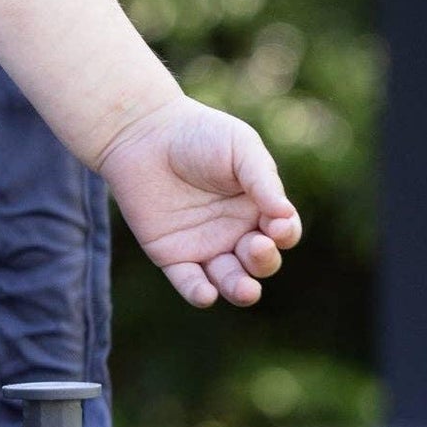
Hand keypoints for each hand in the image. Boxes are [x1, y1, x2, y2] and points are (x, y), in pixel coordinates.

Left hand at [96, 94, 302, 307]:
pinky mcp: (172, 254)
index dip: (285, 234)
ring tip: (245, 288)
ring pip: (230, 281)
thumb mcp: (239, 147)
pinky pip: (190, 282)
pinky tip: (205, 294)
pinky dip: (199, 293)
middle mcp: (235, 232)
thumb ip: (263, 180)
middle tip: (256, 245)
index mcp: (258, 208)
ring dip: (240, 289)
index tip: (277, 225)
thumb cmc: (196, 134)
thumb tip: (285, 215)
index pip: (282, 233)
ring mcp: (204, 246)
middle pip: (261, 262)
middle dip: (264, 261)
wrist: (141, 132)